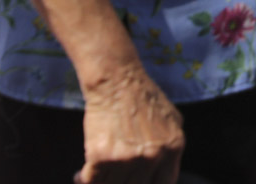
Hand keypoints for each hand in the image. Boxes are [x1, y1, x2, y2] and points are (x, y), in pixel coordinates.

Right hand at [79, 65, 183, 183]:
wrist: (117, 82)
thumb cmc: (143, 98)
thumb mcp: (173, 121)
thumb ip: (171, 148)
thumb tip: (164, 173)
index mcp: (174, 148)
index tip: (136, 183)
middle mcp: (153, 157)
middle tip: (114, 178)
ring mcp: (127, 159)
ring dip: (102, 182)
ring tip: (97, 176)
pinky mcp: (102, 157)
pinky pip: (92, 181)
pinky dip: (85, 180)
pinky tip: (82, 175)